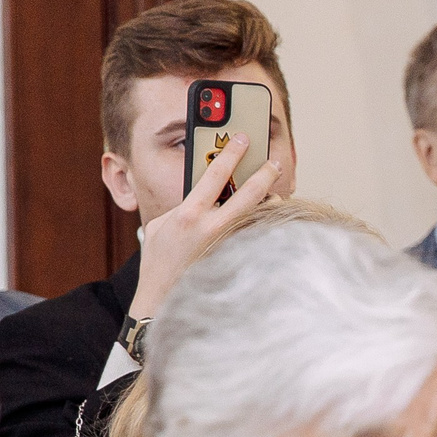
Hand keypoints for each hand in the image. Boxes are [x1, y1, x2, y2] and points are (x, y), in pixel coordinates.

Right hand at [130, 131, 285, 320]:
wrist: (162, 297)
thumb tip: (209, 195)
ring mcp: (225, 245)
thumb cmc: (159, 260)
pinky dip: (263, 224)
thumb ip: (186, 206)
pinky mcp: (235, 258)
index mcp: (188, 215)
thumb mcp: (163, 224)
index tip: (243, 139)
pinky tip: (270, 218)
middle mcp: (211, 229)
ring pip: (258, 216)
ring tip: (276, 192)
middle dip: (263, 175)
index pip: (214, 176)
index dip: (231, 154)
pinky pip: (254, 235)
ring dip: (269, 201)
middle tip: (274, 162)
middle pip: (247, 195)